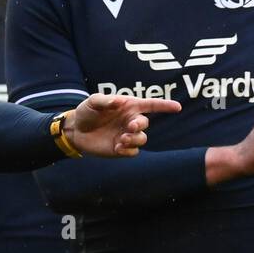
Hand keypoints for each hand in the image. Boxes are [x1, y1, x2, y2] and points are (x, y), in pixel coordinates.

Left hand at [66, 94, 180, 156]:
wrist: (76, 130)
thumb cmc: (86, 112)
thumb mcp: (93, 102)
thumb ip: (105, 100)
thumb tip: (119, 102)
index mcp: (128, 106)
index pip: (150, 105)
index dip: (164, 106)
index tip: (177, 107)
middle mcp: (130, 121)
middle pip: (145, 124)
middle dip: (140, 125)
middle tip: (129, 127)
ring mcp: (127, 135)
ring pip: (142, 139)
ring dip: (134, 139)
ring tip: (121, 139)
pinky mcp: (121, 148)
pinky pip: (133, 152)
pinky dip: (128, 150)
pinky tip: (117, 147)